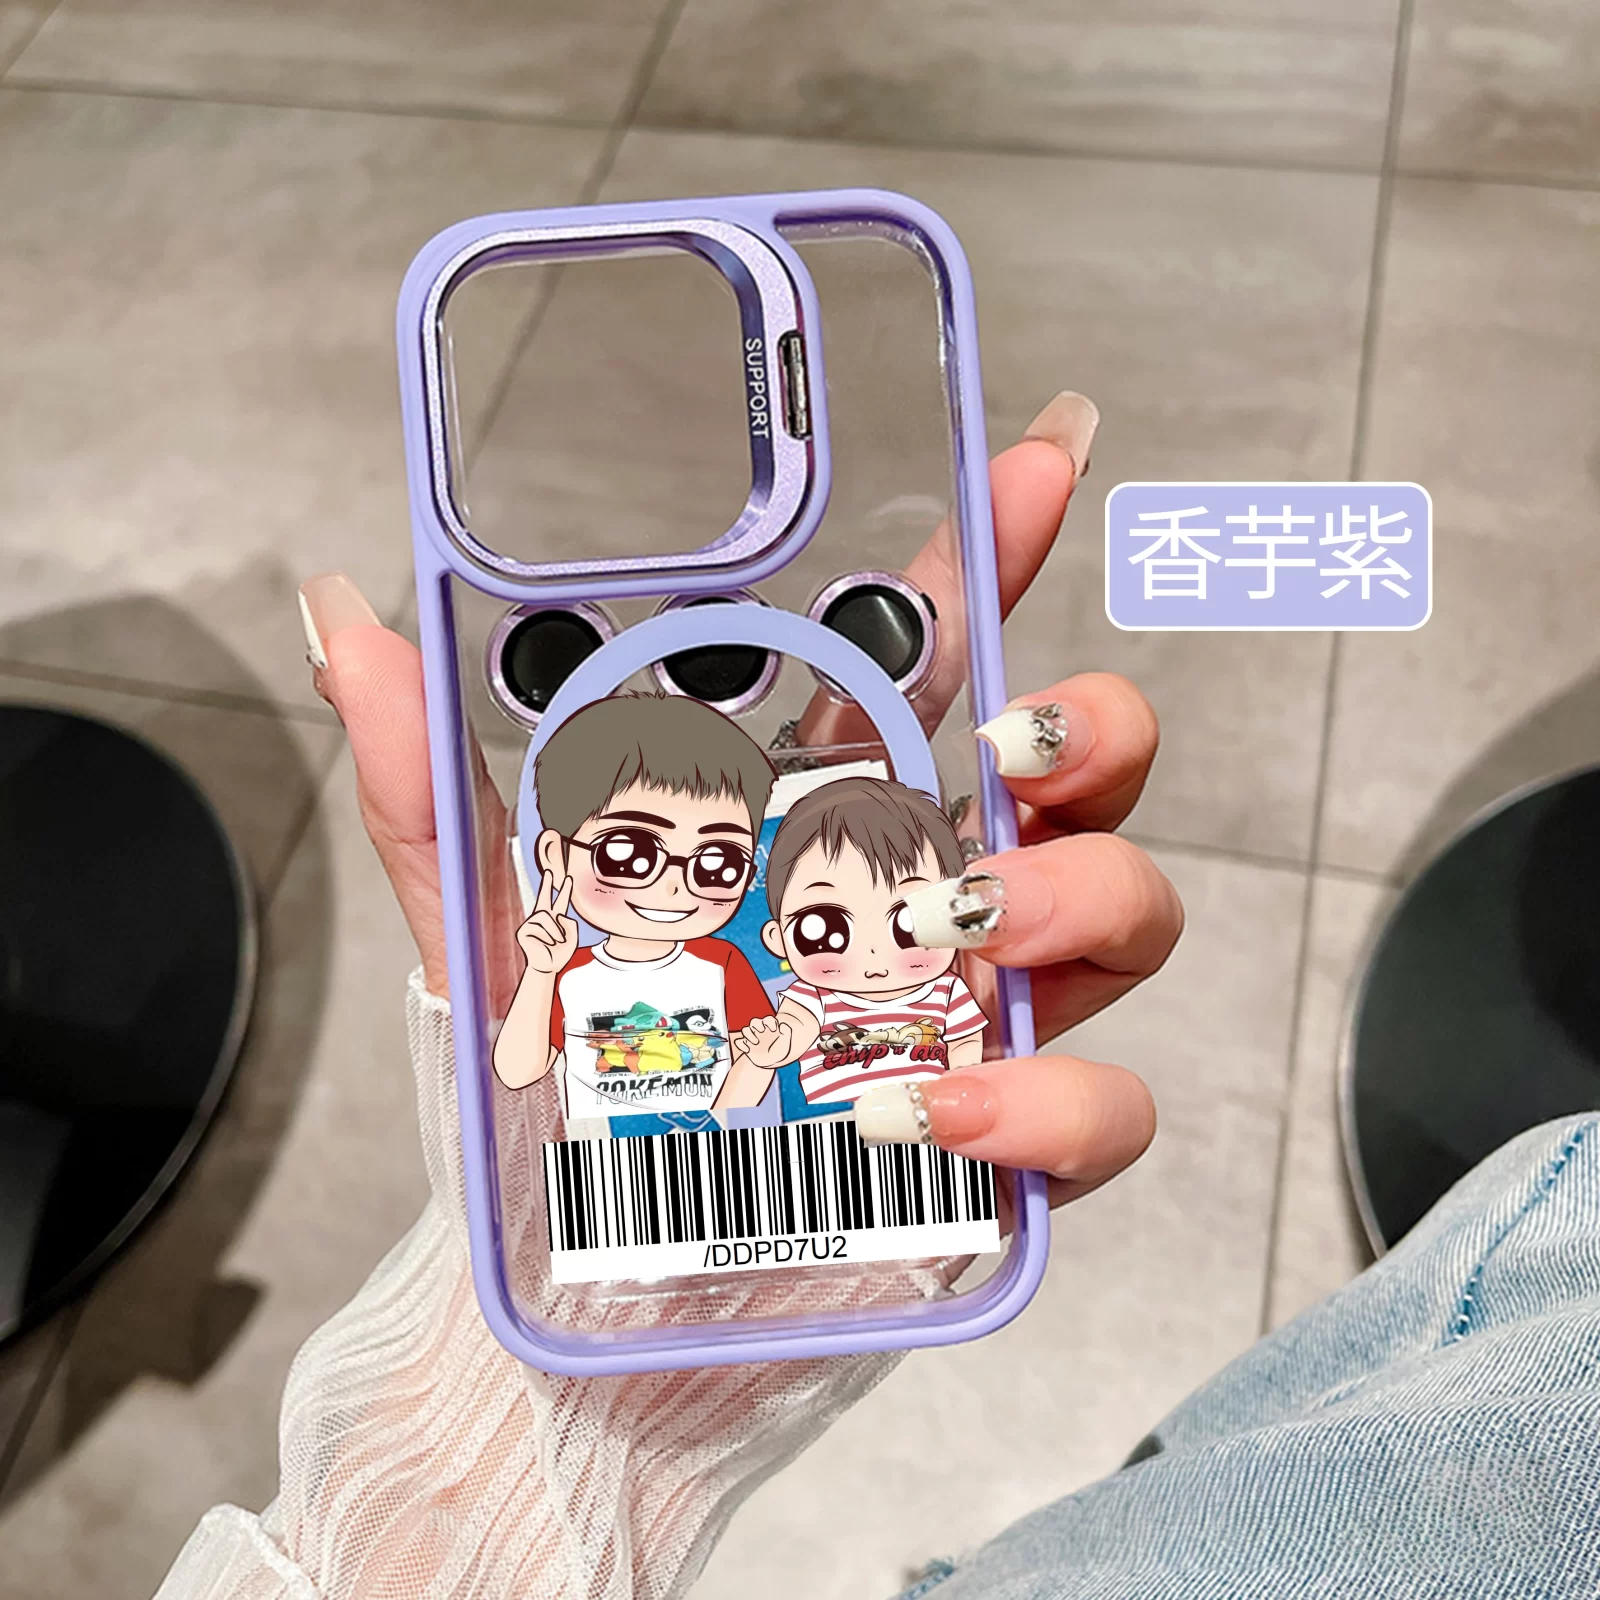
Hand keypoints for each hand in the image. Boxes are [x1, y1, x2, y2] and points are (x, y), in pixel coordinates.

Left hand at [278, 391, 1164, 1597]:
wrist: (564, 1305)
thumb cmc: (549, 1105)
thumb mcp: (485, 931)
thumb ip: (425, 781)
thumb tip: (344, 616)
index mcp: (819, 818)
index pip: (931, 662)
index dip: (995, 552)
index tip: (1037, 459)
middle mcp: (921, 898)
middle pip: (1083, 770)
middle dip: (1088, 728)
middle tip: (1008, 753)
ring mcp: (978, 1017)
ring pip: (1129, 909)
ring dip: (1077, 898)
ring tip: (952, 932)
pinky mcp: (1003, 1150)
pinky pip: (1104, 1108)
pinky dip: (1044, 1102)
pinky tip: (920, 1111)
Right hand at [515, 870, 576, 975]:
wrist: (548, 966)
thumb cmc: (560, 953)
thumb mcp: (572, 938)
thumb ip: (571, 924)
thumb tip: (559, 916)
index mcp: (555, 919)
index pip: (560, 901)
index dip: (564, 890)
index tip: (568, 878)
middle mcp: (542, 918)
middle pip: (543, 897)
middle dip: (546, 884)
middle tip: (549, 871)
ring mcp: (531, 923)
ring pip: (546, 916)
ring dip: (555, 930)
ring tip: (557, 941)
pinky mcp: (523, 930)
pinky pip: (538, 926)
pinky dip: (547, 935)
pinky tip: (546, 943)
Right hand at [735, 1015, 795, 1068]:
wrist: (771, 1063)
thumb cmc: (779, 1051)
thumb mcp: (786, 1043)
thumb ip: (787, 1032)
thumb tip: (782, 1025)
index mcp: (770, 1027)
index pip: (768, 1019)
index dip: (770, 1022)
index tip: (774, 1030)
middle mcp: (759, 1031)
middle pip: (754, 1021)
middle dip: (757, 1025)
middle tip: (762, 1031)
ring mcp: (752, 1038)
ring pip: (745, 1030)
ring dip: (749, 1034)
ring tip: (757, 1043)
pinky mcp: (746, 1046)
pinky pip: (739, 1042)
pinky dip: (741, 1045)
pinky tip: (748, 1050)